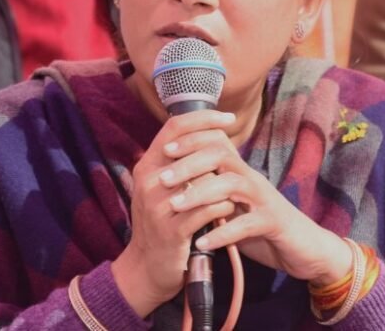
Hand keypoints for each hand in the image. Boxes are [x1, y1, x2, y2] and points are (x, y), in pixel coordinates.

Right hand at [111, 110, 236, 317]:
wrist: (147, 267)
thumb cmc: (162, 222)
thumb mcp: (162, 188)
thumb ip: (178, 163)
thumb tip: (205, 134)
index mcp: (147, 166)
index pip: (174, 127)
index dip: (203, 117)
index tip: (228, 117)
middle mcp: (149, 182)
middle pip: (188, 148)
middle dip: (217, 145)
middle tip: (238, 145)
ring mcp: (158, 207)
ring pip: (200, 179)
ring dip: (222, 179)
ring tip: (236, 181)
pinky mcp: (172, 231)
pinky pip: (206, 210)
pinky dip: (222, 207)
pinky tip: (230, 208)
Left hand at [158, 130, 352, 286]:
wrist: (304, 247)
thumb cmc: (260, 225)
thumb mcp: (232, 203)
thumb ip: (210, 190)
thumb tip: (174, 181)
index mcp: (239, 172)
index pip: (216, 141)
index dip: (191, 140)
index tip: (164, 149)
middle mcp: (251, 179)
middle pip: (221, 155)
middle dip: (189, 163)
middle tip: (163, 177)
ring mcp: (264, 199)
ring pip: (232, 185)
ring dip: (201, 193)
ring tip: (176, 204)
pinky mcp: (273, 223)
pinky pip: (247, 224)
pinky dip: (223, 233)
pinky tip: (202, 241)